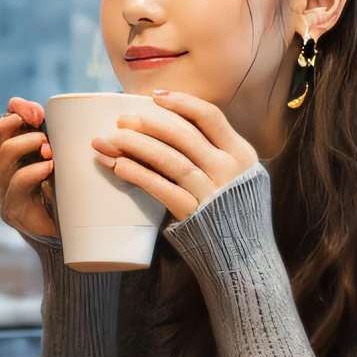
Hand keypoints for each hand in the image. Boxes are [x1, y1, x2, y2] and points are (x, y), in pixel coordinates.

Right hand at [0, 96, 56, 238]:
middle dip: (23, 130)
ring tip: (49, 151)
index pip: (0, 130)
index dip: (14, 115)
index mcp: (10, 158)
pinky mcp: (11, 209)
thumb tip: (32, 108)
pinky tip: (48, 168)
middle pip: (0, 140)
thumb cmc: (64, 191)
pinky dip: (33, 171)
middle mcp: (2, 173)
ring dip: (28, 146)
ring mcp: (4, 192)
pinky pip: (17, 183)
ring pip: (5, 157)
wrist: (67, 231)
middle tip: (45, 135)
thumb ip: (46, 135)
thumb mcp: (56, 159)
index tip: (35, 112)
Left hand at [91, 90, 257, 221]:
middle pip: (183, 135)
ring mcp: (211, 193)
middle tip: (122, 120)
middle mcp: (228, 170)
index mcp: (242, 153)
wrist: (246, 260)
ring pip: (169, 159)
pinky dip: (138, 175)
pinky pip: (161, 188)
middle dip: (148, 124)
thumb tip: (177, 129)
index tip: (154, 97)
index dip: (180, 102)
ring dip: (136, 146)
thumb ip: (219, 154)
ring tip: (111, 141)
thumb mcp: (242, 177)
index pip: (209, 116)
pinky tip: (118, 166)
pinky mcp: (194, 215)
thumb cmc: (237, 214)